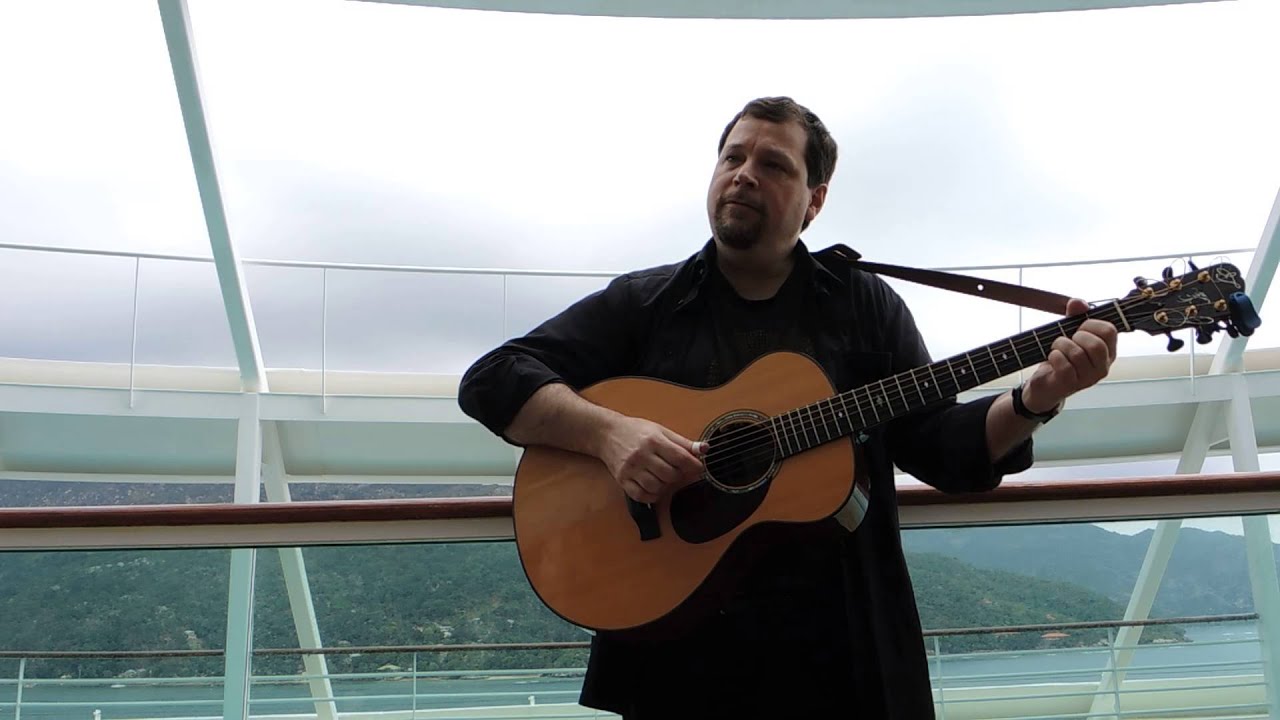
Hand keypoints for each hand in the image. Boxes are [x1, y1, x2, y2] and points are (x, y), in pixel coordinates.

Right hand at [597, 416, 706, 502]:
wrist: (607, 433)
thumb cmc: (636, 431)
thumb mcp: (661, 430)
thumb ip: (682, 442)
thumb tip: (704, 449)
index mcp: (653, 440)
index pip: (680, 457)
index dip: (694, 465)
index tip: (698, 468)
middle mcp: (641, 455)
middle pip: (670, 474)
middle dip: (679, 475)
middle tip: (678, 470)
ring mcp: (631, 469)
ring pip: (656, 486)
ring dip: (666, 485)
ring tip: (664, 477)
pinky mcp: (622, 480)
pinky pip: (641, 495)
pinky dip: (652, 495)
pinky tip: (655, 488)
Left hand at [1022, 297, 1117, 412]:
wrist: (1047, 384)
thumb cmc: (1063, 358)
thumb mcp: (1070, 333)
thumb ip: (1075, 316)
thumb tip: (1077, 303)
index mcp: (1108, 352)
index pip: (1110, 331)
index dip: (1091, 323)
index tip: (1079, 327)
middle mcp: (1102, 366)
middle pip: (1096, 345)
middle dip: (1077, 336)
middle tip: (1068, 339)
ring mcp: (1088, 378)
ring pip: (1077, 354)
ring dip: (1061, 345)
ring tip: (1057, 348)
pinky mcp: (1071, 384)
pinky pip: (1064, 365)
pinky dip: (1054, 356)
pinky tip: (1053, 358)